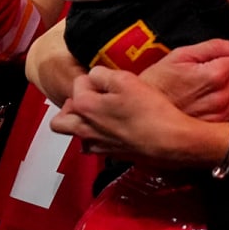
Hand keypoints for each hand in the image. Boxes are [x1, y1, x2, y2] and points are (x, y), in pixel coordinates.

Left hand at [55, 65, 227, 164]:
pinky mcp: (111, 155)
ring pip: (76, 135)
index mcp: (85, 106)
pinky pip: (94, 146)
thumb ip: (102, 74)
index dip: (94, 78)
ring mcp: (97, 144)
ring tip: (100, 115)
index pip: (77, 84)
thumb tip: (95, 75)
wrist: (169, 141)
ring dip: (82, 124)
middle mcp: (85, 128)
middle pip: (59, 121)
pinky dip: (98, 137)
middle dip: (70, 107)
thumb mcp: (126, 80)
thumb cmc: (148, 110)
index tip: (109, 79)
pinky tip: (114, 130)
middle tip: (90, 99)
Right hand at [139, 38, 228, 122]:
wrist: (142, 116)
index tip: (221, 58)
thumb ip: (213, 46)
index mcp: (213, 75)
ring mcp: (224, 115)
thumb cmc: (158, 83)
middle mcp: (222, 96)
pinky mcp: (222, 129)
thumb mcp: (180, 56)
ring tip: (227, 86)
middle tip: (223, 70)